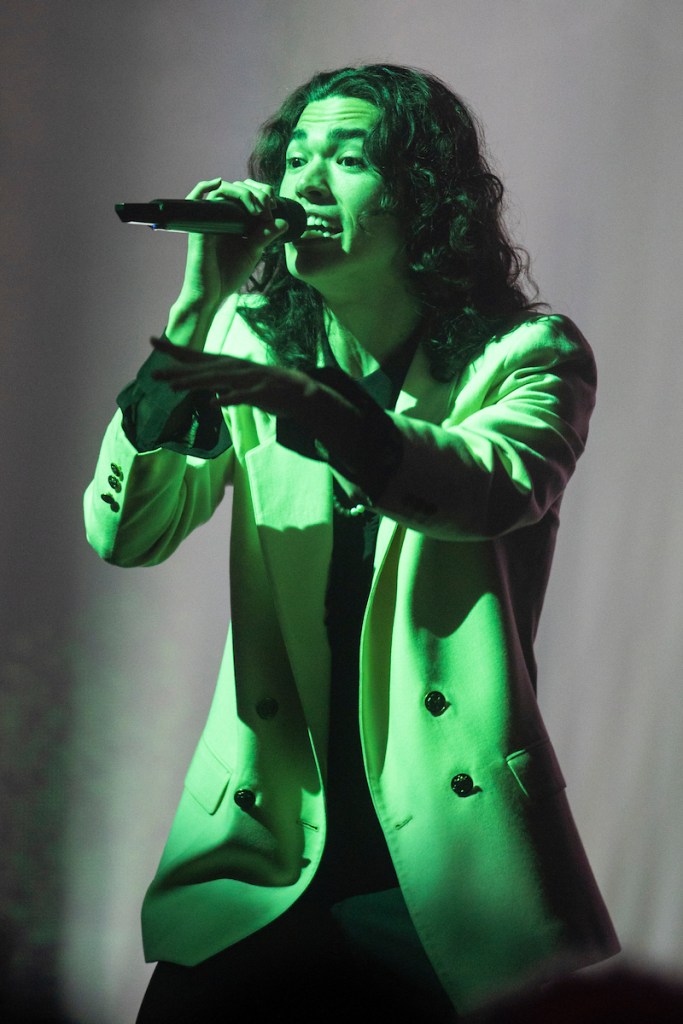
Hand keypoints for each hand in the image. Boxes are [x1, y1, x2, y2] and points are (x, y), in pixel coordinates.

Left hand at [151, 337, 317, 419]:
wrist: (300, 392)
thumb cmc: (266, 387)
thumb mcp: (239, 381)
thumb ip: (220, 382)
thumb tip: (203, 388)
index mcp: (227, 364)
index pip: (195, 355)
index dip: (174, 349)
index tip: (152, 341)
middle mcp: (233, 367)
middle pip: (201, 367)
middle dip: (177, 370)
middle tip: (154, 374)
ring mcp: (246, 379)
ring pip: (216, 380)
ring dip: (195, 383)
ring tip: (175, 387)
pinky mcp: (259, 393)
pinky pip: (240, 397)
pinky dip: (227, 399)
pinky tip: (212, 403)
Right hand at [170, 177, 288, 335]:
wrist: (211, 295)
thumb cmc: (228, 275)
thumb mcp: (252, 252)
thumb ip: (265, 236)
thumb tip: (284, 221)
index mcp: (232, 220)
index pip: (246, 194)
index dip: (262, 193)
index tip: (275, 206)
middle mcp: (219, 216)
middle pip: (236, 188)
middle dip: (256, 193)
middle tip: (269, 207)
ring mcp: (208, 220)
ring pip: (222, 191)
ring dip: (242, 193)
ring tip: (257, 208)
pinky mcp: (198, 227)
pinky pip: (196, 199)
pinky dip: (204, 186)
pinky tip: (218, 182)